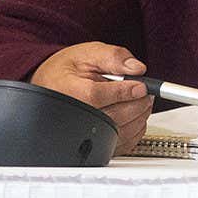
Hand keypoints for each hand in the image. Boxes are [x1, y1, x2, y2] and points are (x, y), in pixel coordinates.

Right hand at [31, 42, 153, 154]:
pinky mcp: (96, 145)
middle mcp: (75, 117)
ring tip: (140, 100)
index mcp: (69, 91)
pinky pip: (123, 144)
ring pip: (121, 133)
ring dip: (139, 116)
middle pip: (113, 117)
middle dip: (137, 103)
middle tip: (145, 91)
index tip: (141, 86)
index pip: (97, 95)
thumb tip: (137, 68)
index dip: (123, 91)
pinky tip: (134, 114)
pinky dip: (136, 129)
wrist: (52, 85)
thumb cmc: (68, 70)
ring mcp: (85, 134)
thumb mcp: (89, 53)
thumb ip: (113, 57)